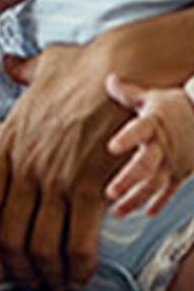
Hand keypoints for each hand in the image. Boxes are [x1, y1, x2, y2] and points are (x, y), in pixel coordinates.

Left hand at [0, 44, 124, 290]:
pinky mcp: (88, 187)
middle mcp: (24, 165)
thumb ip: (21, 72)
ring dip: (47, 272)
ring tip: (54, 283)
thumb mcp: (41, 67)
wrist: (118, 67)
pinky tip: (81, 274)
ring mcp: (54, 178)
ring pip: (40, 244)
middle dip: (15, 265)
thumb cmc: (83, 67)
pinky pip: (78, 241)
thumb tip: (8, 62)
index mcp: (5, 143)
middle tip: (27, 280)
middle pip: (7, 233)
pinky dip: (78, 266)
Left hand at [104, 73, 193, 216]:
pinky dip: (159, 201)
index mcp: (153, 124)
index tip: (112, 147)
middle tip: (111, 193)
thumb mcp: (151, 97)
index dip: (127, 138)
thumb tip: (110, 79)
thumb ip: (128, 93)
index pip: (139, 130)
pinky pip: (170, 190)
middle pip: (146, 164)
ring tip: (117, 211)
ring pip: (154, 184)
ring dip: (136, 198)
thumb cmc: (176, 106)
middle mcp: (163, 146)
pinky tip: (147, 212)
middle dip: (128, 180)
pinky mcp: (180, 172)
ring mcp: (173, 161)